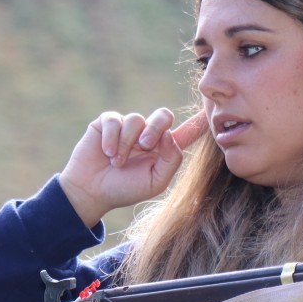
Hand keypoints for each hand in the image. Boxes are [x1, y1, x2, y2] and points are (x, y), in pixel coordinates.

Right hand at [59, 108, 207, 226]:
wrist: (91, 191)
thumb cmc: (124, 189)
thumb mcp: (155, 182)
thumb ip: (170, 160)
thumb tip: (170, 134)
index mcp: (163, 149)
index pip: (186, 132)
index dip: (198, 121)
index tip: (211, 110)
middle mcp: (148, 134)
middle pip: (163, 115)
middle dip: (155, 129)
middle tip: (144, 146)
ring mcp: (127, 127)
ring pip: (136, 119)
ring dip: (127, 143)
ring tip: (117, 162)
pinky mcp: (107, 123)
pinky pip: (115, 120)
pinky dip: (112, 138)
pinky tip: (107, 153)